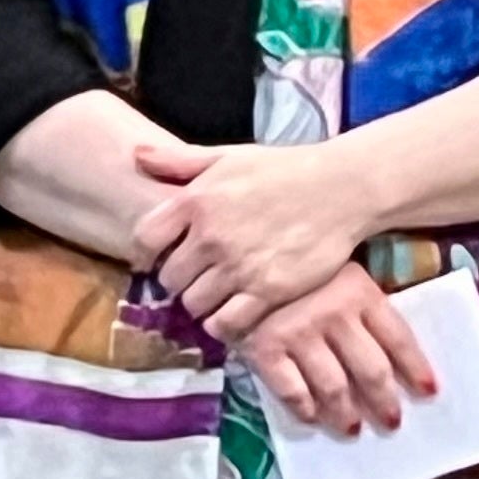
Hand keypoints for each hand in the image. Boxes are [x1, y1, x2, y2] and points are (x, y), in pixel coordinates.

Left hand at [132, 138, 376, 338]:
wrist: (342, 188)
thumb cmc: (283, 169)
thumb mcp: (228, 156)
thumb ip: (179, 161)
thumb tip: (136, 155)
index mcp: (196, 200)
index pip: (144, 239)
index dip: (147, 253)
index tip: (159, 257)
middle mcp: (212, 236)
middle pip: (169, 278)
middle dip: (178, 280)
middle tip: (195, 278)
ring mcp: (239, 266)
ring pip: (193, 304)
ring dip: (200, 303)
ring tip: (215, 294)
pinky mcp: (268, 291)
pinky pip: (225, 323)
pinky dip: (223, 323)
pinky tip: (232, 312)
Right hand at [233, 265, 437, 438]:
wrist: (237, 258)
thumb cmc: (295, 268)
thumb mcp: (339, 274)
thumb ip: (362, 307)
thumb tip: (393, 355)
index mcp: (359, 292)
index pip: (398, 338)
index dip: (416, 369)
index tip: (429, 392)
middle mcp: (334, 314)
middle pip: (371, 370)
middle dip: (384, 402)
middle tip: (391, 422)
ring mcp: (298, 333)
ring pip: (334, 387)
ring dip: (345, 414)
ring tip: (351, 428)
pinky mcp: (265, 349)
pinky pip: (292, 391)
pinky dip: (304, 409)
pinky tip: (312, 417)